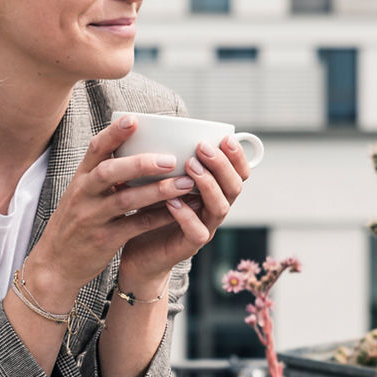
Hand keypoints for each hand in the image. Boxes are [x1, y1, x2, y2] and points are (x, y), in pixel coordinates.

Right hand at [24, 114, 199, 305]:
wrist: (54, 265)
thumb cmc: (75, 224)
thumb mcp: (80, 195)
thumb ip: (101, 175)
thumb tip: (134, 149)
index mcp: (79, 180)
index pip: (94, 150)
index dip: (113, 134)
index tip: (134, 120)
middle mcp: (83, 195)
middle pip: (109, 172)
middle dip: (140, 163)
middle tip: (170, 159)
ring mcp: (92, 218)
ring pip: (126, 200)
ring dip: (158, 191)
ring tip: (185, 183)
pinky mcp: (103, 240)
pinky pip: (135, 226)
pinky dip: (158, 217)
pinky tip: (179, 211)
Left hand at [117, 133, 251, 287]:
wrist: (137, 252)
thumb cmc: (150, 210)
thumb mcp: (160, 179)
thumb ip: (167, 159)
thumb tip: (159, 124)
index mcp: (214, 191)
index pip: (239, 172)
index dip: (237, 156)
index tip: (226, 137)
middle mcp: (214, 209)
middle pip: (235, 187)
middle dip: (222, 165)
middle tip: (203, 148)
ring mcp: (205, 228)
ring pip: (221, 207)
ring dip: (208, 184)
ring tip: (190, 166)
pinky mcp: (189, 246)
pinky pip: (197, 231)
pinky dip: (186, 214)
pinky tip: (173, 201)